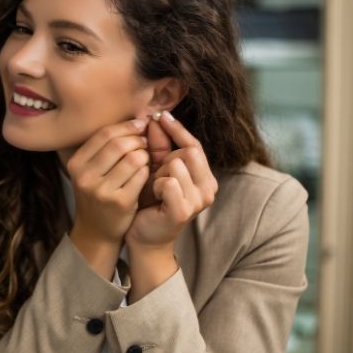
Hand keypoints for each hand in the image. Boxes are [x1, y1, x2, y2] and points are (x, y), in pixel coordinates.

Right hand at [66, 119, 149, 275]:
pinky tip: (146, 173)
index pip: (105, 134)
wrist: (96, 230)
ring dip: (145, 155)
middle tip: (146, 142)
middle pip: (119, 144)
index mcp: (76, 163)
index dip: (127, 126)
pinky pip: (141, 175)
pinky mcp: (119, 201)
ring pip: (133, 158)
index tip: (140, 125)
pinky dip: (148, 170)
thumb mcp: (91, 170)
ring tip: (146, 158)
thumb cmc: (98, 194)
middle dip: (138, 139)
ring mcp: (101, 190)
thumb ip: (105, 147)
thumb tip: (137, 118)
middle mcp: (85, 176)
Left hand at [125, 111, 217, 249]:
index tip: (160, 115)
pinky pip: (168, 182)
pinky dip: (156, 185)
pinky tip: (152, 196)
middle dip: (165, 158)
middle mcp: (208, 189)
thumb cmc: (150, 203)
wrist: (144, 237)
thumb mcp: (155, 171)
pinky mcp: (184, 211)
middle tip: (154, 175)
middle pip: (187, 152)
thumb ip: (159, 147)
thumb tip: (155, 119)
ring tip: (153, 188)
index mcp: (205, 177)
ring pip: (176, 165)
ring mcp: (199, 201)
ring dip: (158, 173)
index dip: (177, 129)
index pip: (194, 145)